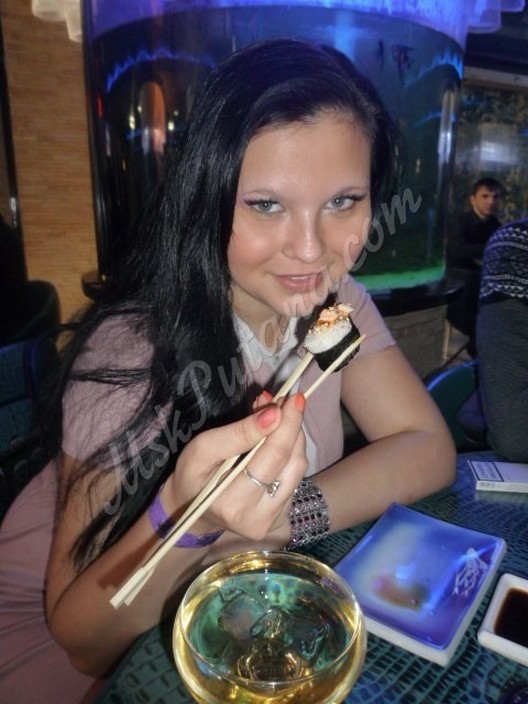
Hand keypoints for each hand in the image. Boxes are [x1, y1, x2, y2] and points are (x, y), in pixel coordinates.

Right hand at [168, 393, 306, 542]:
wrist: (195, 510)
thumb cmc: (194, 474)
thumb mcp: (203, 448)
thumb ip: (237, 433)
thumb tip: (274, 413)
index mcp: (232, 504)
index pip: (271, 458)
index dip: (286, 425)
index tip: (292, 398)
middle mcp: (258, 518)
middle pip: (291, 463)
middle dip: (293, 426)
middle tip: (289, 400)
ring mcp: (273, 520)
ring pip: (298, 468)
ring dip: (294, 438)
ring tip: (281, 418)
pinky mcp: (282, 515)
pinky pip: (295, 476)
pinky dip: (291, 452)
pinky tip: (277, 440)